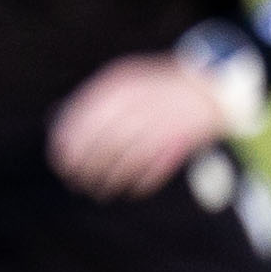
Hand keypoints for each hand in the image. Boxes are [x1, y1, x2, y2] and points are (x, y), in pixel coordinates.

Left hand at [50, 52, 233, 196]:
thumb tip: (57, 123)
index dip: (67, 146)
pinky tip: (126, 190)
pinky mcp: (179, 141)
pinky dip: (135, 183)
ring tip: (97, 191)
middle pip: (101, 144)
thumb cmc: (160, 88)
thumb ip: (95, 101)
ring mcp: (160, 122)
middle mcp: (139, 104)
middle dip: (84, 168)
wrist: (213, 87)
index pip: (82, 121)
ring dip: (107, 181)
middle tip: (75, 181)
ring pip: (123, 161)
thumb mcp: (125, 80)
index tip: (60, 161)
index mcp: (121, 87)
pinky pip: (150, 168)